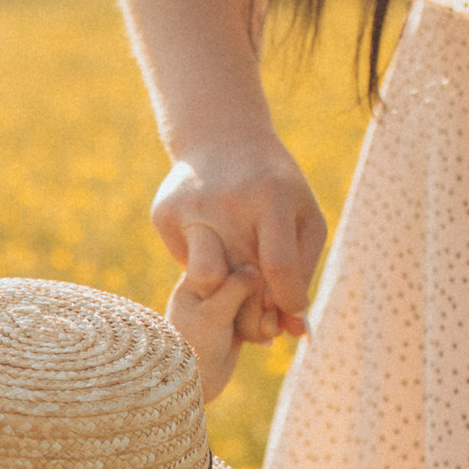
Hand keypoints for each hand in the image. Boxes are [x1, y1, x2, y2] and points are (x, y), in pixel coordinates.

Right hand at [151, 132, 324, 344]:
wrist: (220, 136)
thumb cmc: (274, 187)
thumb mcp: (303, 217)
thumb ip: (303, 272)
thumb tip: (295, 331)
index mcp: (270, 197)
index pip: (278, 266)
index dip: (288, 301)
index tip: (292, 310)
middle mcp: (227, 201)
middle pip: (240, 281)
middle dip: (256, 306)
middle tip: (263, 305)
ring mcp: (191, 207)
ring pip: (203, 279)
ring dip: (221, 289)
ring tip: (234, 278)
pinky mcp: (165, 214)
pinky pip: (184, 262)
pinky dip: (201, 261)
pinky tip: (209, 239)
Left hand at [165, 238, 259, 402]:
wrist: (193, 384)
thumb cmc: (193, 347)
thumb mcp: (212, 315)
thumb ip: (234, 288)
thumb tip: (256, 267)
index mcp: (198, 274)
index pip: (233, 257)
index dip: (251, 270)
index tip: (259, 286)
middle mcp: (213, 284)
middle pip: (252, 276)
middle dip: (264, 298)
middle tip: (267, 316)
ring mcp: (228, 302)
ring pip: (262, 296)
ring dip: (268, 315)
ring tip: (266, 333)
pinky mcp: (240, 319)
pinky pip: (264, 314)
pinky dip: (268, 325)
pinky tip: (266, 341)